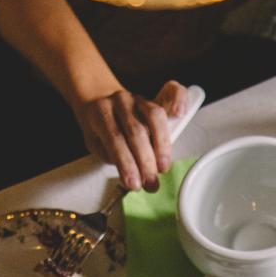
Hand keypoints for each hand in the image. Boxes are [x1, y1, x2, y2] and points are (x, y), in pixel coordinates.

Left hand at [74, 80, 194, 192]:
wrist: (100, 102)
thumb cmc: (100, 127)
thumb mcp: (95, 143)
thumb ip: (110, 154)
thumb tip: (132, 171)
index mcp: (100, 112)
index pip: (115, 140)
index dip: (126, 163)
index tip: (133, 184)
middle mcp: (120, 101)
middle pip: (136, 131)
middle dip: (146, 162)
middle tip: (151, 183)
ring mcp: (138, 98)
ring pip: (154, 117)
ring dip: (162, 146)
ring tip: (163, 167)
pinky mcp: (153, 98)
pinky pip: (170, 93)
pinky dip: (179, 100)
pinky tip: (181, 113)